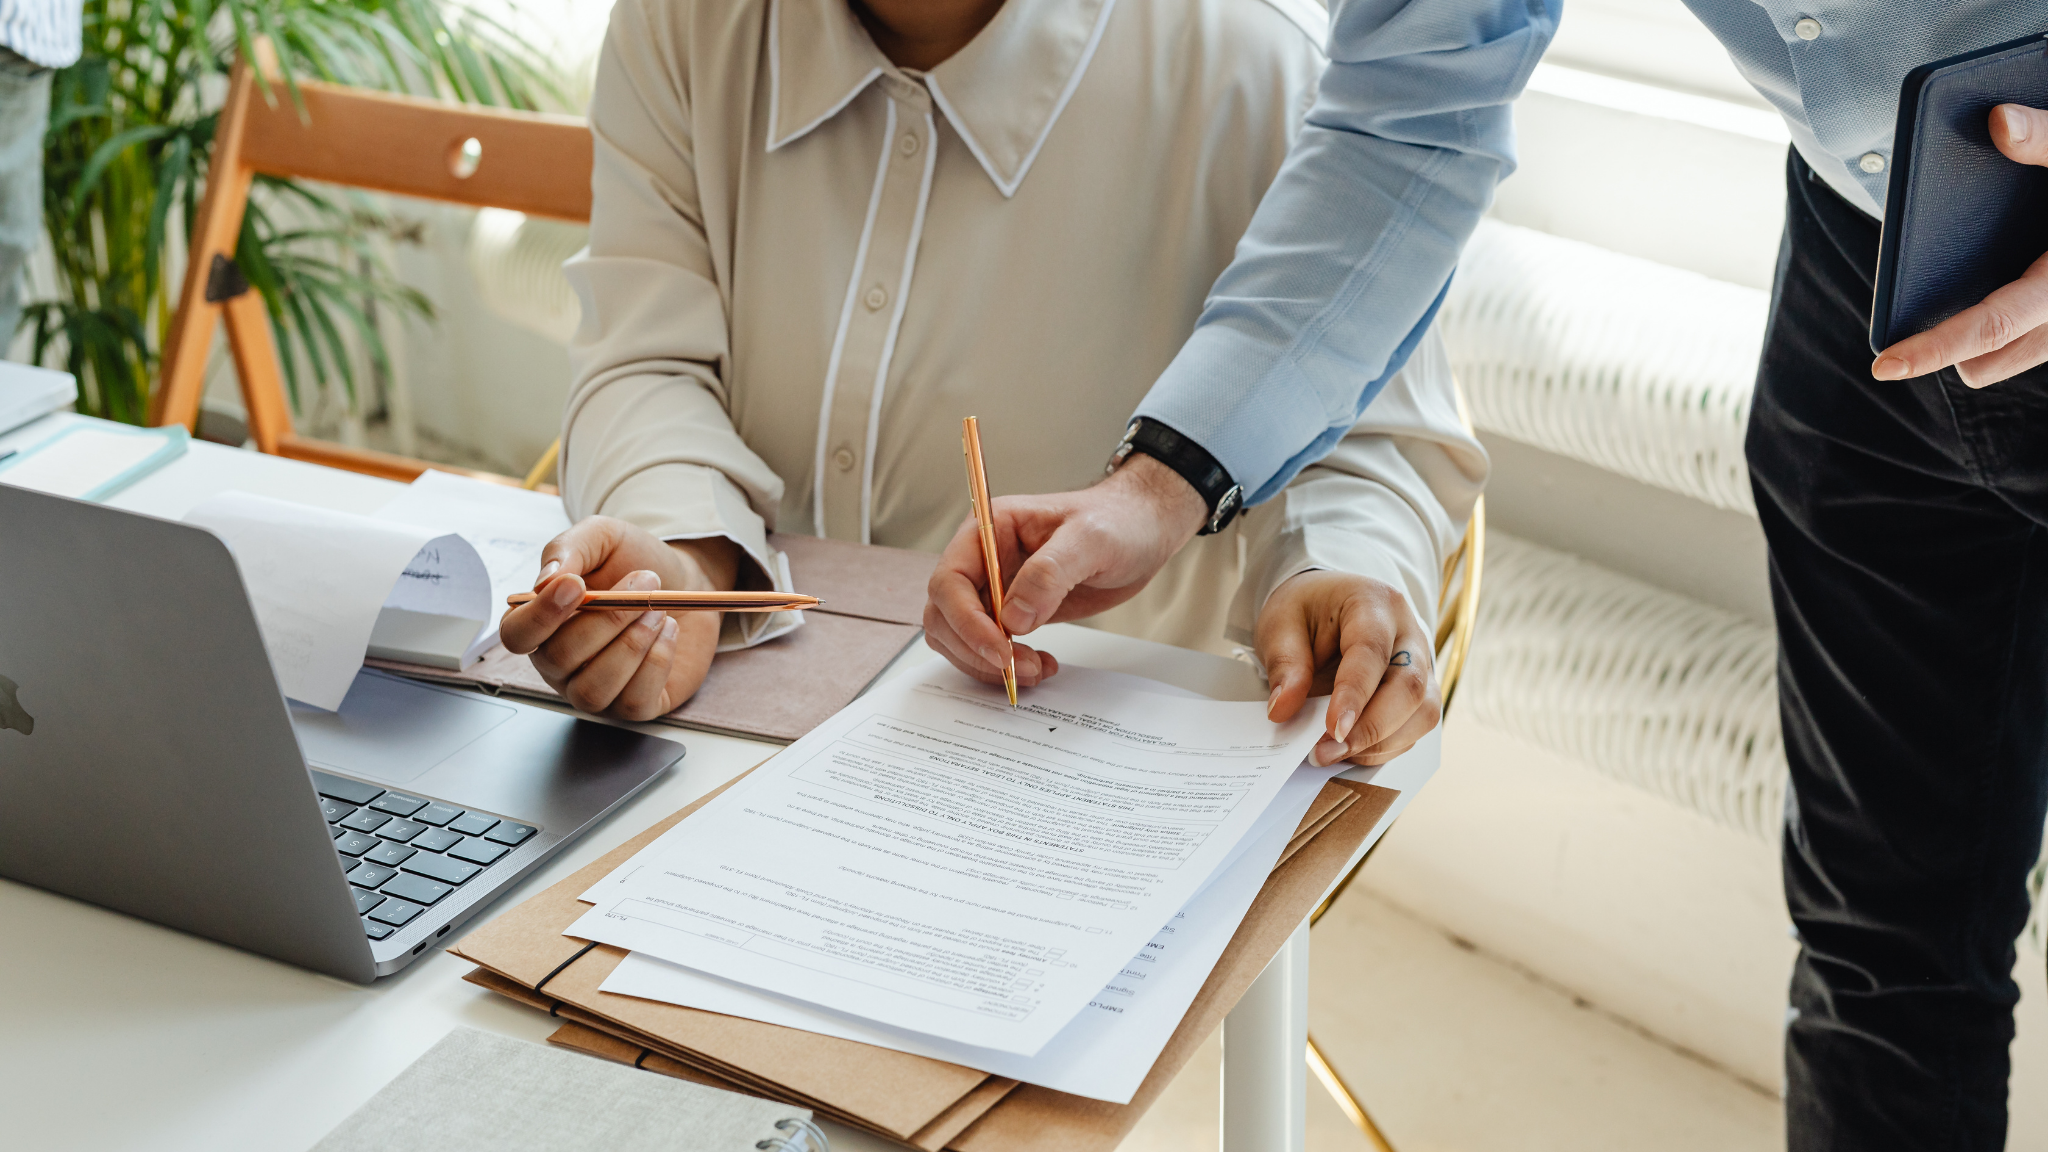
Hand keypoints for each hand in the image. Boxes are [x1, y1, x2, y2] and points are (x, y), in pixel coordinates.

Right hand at [498, 516, 739, 720]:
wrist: (684, 580)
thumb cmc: (632, 562)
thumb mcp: (601, 537)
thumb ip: (569, 549)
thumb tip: (547, 580)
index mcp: (540, 623)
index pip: (517, 635)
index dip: (541, 615)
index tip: (576, 585)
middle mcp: (559, 664)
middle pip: (559, 659)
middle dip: (607, 619)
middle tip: (646, 582)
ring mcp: (593, 689)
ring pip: (592, 689)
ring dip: (631, 644)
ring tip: (658, 609)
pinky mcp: (633, 706)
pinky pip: (632, 703)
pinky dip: (656, 663)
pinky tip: (669, 631)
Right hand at [923, 454, 1205, 686]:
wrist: (1142, 531)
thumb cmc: (1118, 521)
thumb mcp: (1091, 539)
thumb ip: (1049, 573)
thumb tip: (1013, 618)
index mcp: (989, 529)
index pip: (949, 581)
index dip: (967, 621)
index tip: (1001, 649)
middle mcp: (982, 559)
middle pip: (944, 615)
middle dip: (977, 649)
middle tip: (1022, 667)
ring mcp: (994, 588)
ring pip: (958, 638)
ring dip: (987, 663)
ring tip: (1035, 668)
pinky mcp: (1011, 612)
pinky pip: (986, 647)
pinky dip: (1004, 666)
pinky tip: (1040, 664)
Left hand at [1257, 570, 1438, 767]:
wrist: (1326, 608)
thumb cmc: (1306, 612)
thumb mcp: (1280, 625)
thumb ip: (1283, 664)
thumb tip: (1282, 711)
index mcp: (1374, 603)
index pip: (1372, 652)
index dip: (1355, 694)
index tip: (1333, 729)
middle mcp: (1408, 633)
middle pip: (1409, 687)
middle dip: (1370, 729)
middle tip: (1325, 752)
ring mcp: (1421, 664)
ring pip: (1422, 713)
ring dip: (1380, 744)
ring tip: (1332, 753)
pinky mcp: (1419, 693)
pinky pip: (1414, 728)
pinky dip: (1382, 747)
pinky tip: (1348, 749)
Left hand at [1873, 104, 2047, 386]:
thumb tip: (1997, 121)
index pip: (1993, 326)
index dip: (1935, 349)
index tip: (1883, 365)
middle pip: (1987, 362)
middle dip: (1950, 347)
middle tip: (1915, 318)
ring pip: (2010, 358)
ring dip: (1982, 339)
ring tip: (1955, 294)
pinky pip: (2032, 340)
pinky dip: (2010, 323)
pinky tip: (1999, 274)